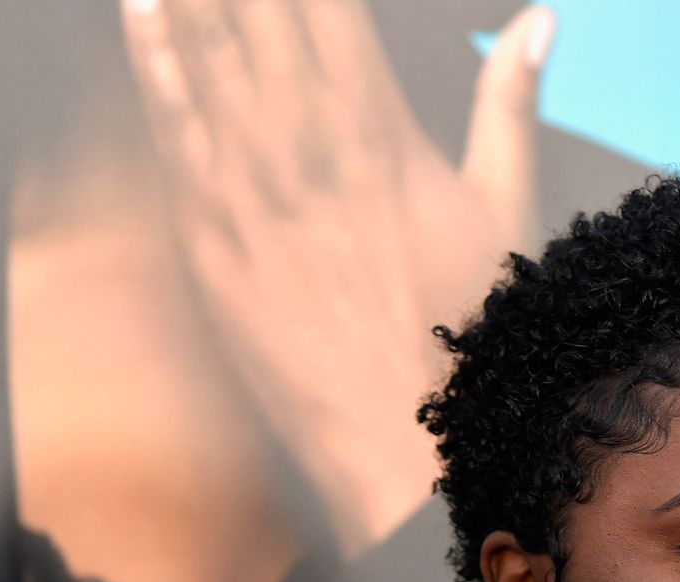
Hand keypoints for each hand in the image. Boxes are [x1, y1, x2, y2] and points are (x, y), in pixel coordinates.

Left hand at [120, 0, 556, 553]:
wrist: (401, 441)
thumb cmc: (466, 331)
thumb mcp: (503, 206)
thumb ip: (508, 100)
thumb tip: (539, 16)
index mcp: (379, 125)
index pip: (327, 1)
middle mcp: (304, 138)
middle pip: (257, 9)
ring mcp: (245, 182)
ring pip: (201, 49)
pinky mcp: (204, 231)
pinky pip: (167, 124)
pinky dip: (150, 57)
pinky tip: (140, 8)